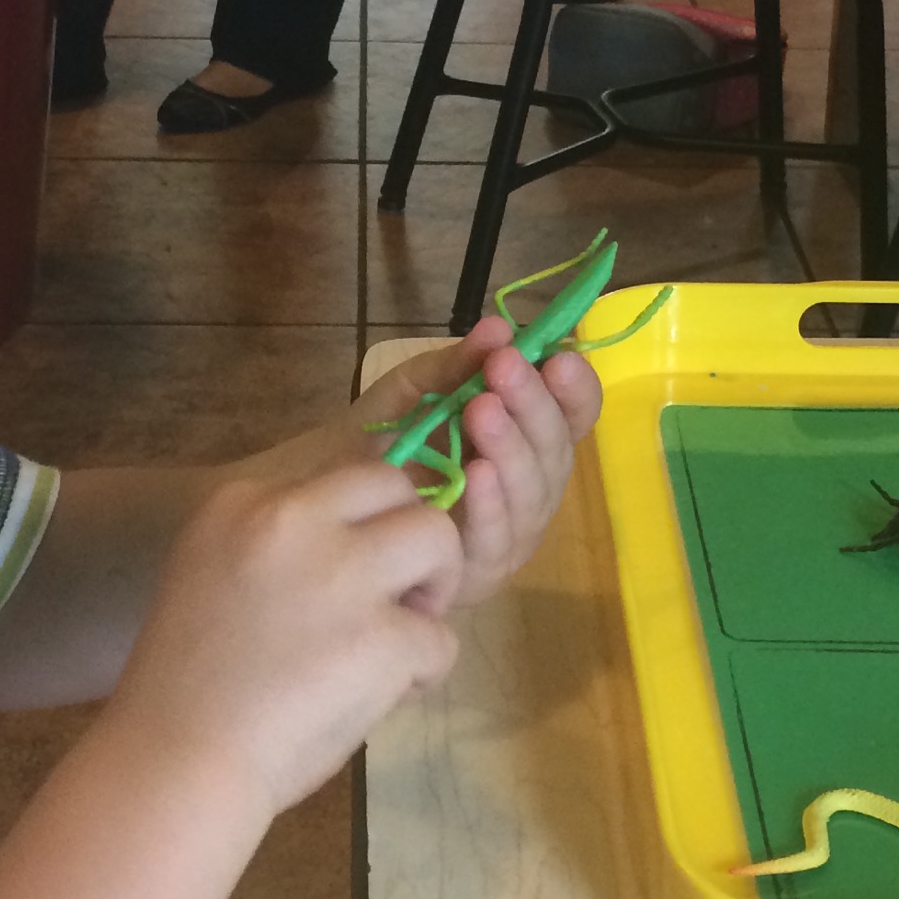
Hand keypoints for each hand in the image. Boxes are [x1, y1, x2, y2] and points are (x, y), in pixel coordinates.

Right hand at [107, 460, 461, 817]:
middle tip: (397, 596)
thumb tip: (358, 549)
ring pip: (438, 536)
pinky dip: (424, 671)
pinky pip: (441, 638)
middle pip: (394, 486)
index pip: (336, 482)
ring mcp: (341, 573)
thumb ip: (277, 551)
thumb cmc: (186, 690)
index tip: (340, 580)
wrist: (173, 762)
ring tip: (402, 638)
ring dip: (437, 585)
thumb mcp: (212, 578)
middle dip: (409, 536)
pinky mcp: (381, 636)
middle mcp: (292, 518)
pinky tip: (385, 696)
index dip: (355, 530)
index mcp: (240, 503)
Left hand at [260, 315, 602, 611]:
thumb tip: (498, 327)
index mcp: (525, 437)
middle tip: (504, 368)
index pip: (572, 416)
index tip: (557, 357)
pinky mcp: (480, 572)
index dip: (575, 388)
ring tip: (482, 410)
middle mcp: (528, 485)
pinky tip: (476, 473)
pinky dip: (491, 505)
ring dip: (513, 449)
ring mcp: (510, 532)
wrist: (322, 495)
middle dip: (534, 407)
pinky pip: (498, 540)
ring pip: (534, 495)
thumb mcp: (414, 391)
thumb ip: (456, 365)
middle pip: (557, 452)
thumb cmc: (381, 439)